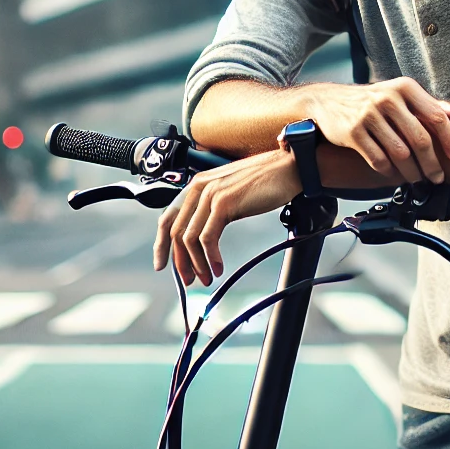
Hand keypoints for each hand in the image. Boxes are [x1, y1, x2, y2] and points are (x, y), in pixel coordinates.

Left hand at [154, 149, 299, 286]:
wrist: (288, 168)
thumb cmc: (265, 182)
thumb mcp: (230, 192)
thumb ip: (213, 206)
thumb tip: (202, 236)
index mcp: (197, 184)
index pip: (168, 217)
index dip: (161, 244)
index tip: (163, 264)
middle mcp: (199, 187)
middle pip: (175, 231)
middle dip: (179, 261)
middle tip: (188, 280)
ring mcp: (211, 194)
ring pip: (189, 237)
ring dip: (196, 263)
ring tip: (206, 277)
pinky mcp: (224, 203)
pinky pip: (208, 238)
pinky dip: (210, 257)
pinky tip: (218, 267)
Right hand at [304, 78, 449, 183]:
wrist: (327, 101)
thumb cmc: (372, 101)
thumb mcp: (402, 97)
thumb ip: (432, 107)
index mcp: (405, 87)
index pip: (436, 116)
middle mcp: (388, 98)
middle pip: (420, 139)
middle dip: (432, 164)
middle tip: (437, 177)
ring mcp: (368, 115)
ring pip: (400, 153)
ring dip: (412, 172)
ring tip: (417, 178)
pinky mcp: (353, 132)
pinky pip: (378, 160)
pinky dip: (389, 172)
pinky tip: (393, 174)